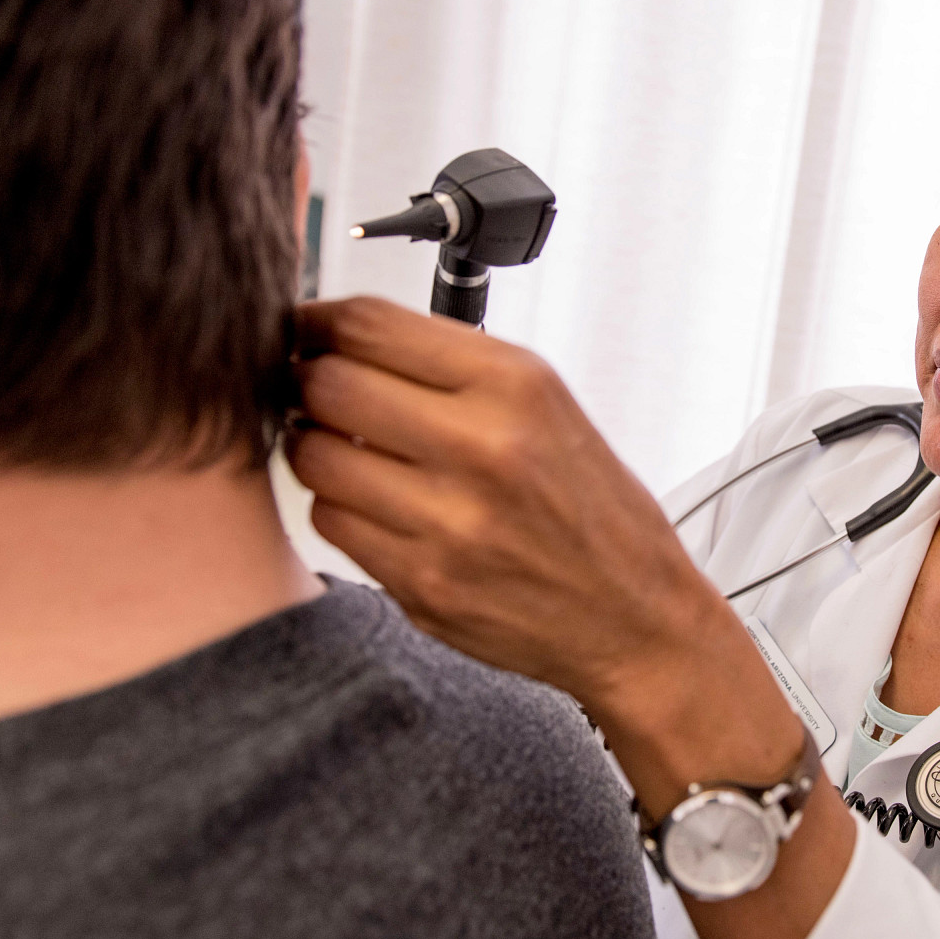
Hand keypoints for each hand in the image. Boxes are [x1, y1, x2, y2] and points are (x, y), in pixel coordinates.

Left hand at [289, 296, 718, 704]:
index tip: (304, 332)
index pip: (368, 325)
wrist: (635, 615)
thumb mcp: (546, 406)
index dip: (315, 322)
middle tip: (316, 396)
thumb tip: (340, 338)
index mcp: (516, 386)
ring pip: (315, 458)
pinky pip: (332, 524)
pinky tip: (377, 509)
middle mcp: (484, 447)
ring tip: (349, 455)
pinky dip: (341, 509)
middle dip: (307, 385)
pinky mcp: (423, 583)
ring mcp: (450, 522)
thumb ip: (450, 368)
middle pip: (327, 385)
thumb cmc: (591, 510)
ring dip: (316, 450)